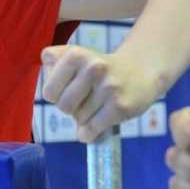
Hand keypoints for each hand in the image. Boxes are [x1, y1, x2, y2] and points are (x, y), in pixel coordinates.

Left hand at [40, 45, 161, 141]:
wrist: (141, 71)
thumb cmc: (98, 67)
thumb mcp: (74, 55)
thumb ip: (52, 61)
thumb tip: (50, 90)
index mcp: (75, 55)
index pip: (48, 92)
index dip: (56, 96)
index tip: (67, 91)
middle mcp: (92, 68)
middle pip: (63, 107)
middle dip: (70, 108)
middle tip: (82, 101)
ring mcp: (108, 87)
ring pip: (79, 119)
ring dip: (84, 118)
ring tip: (95, 107)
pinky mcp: (120, 106)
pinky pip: (92, 129)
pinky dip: (89, 134)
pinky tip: (91, 130)